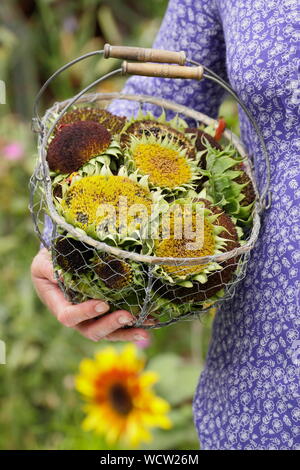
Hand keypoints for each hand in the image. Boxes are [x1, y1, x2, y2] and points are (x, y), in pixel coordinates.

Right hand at [31, 248, 149, 342]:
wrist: (63, 260)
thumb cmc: (51, 260)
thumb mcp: (43, 262)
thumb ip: (50, 269)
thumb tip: (61, 276)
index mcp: (59, 306)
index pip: (69, 317)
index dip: (84, 313)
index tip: (102, 304)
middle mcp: (77, 317)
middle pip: (91, 331)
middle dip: (110, 326)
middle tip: (127, 316)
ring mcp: (93, 318)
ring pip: (109, 333)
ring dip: (126, 332)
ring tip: (145, 328)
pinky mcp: (107, 314)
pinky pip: (120, 325)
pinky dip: (135, 325)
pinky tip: (151, 322)